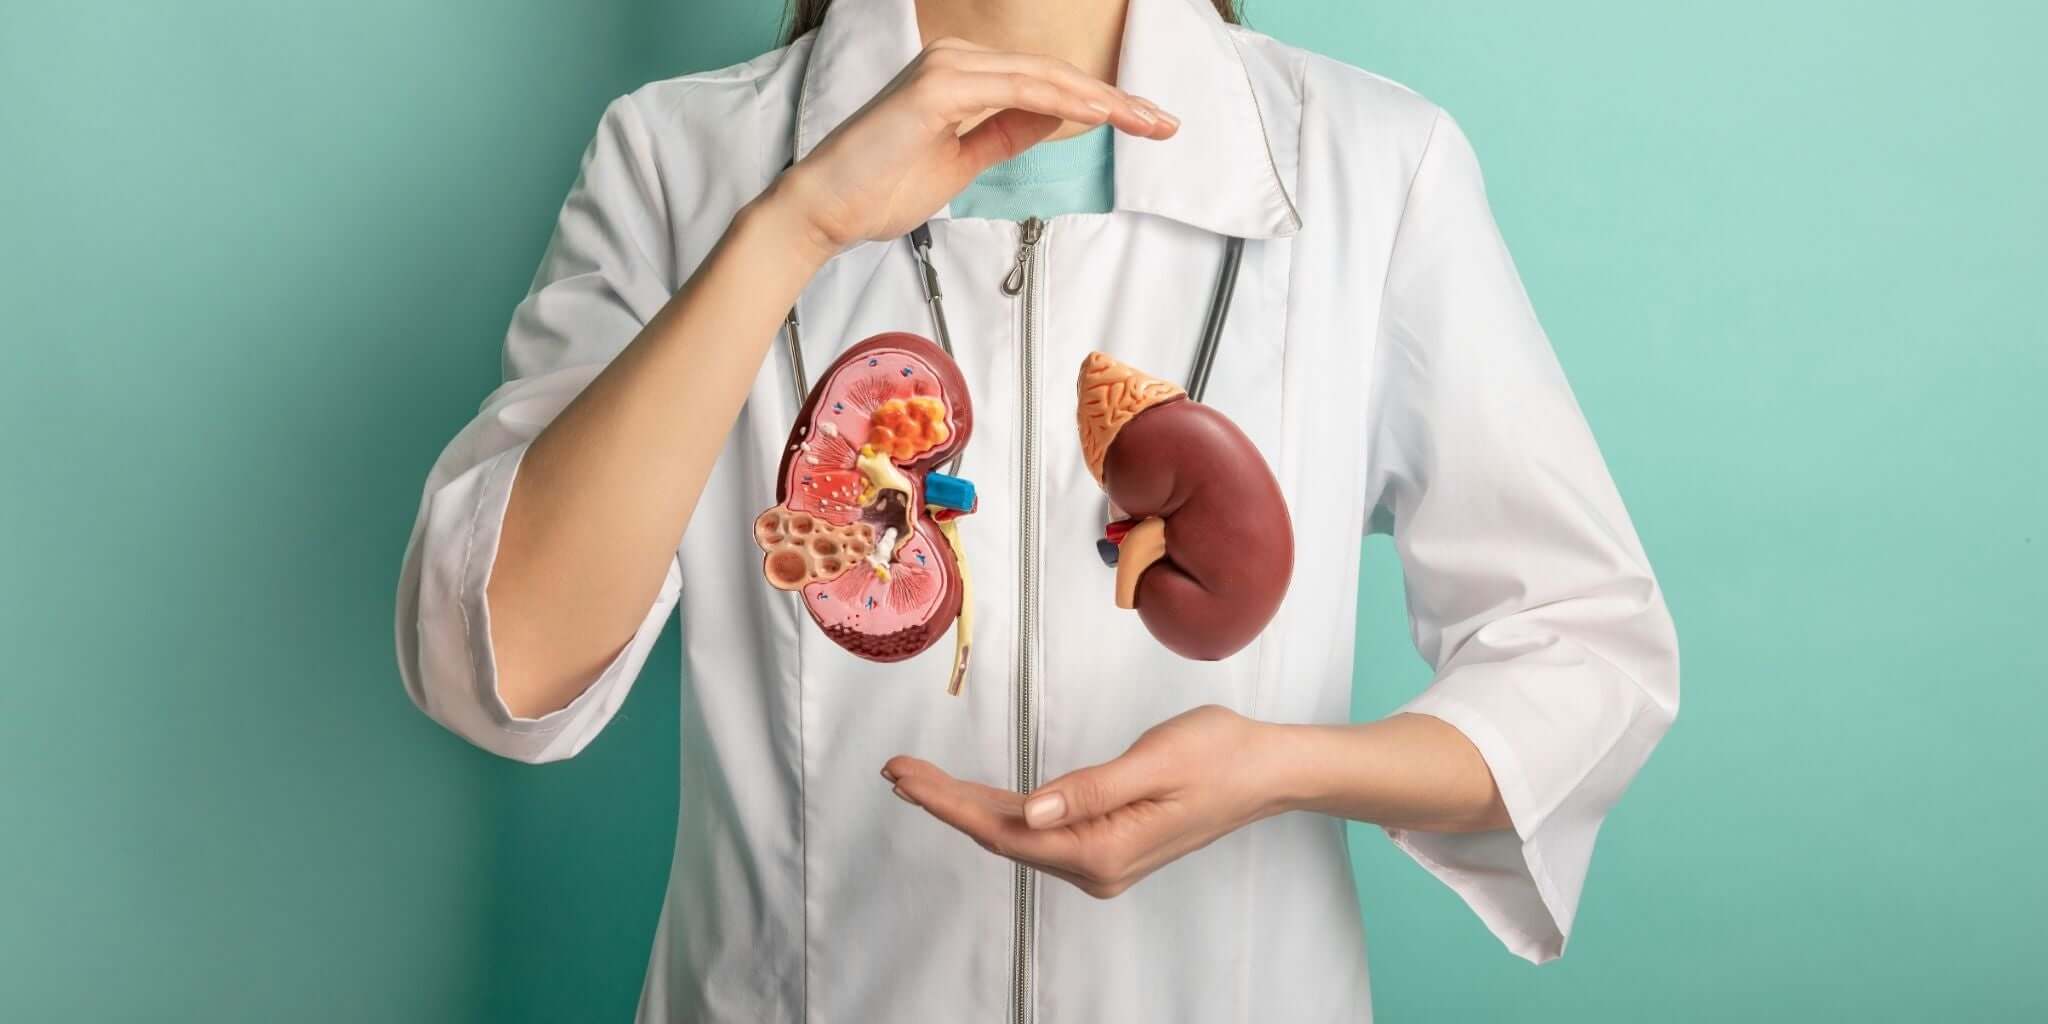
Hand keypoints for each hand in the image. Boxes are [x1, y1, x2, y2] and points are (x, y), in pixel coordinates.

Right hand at [766, 36, 1177, 256]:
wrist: (824, 209)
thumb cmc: (879, 189)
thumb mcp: (963, 160)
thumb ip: (1006, 132)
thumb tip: (1053, 118)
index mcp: (960, 74)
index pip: (1045, 84)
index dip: (1099, 103)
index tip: (1145, 124)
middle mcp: (956, 60)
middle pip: (1054, 75)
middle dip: (1116, 100)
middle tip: (1165, 123)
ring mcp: (947, 68)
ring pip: (1044, 77)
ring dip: (1102, 100)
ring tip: (1146, 122)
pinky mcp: (939, 87)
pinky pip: (1018, 89)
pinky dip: (1064, 101)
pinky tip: (1100, 115)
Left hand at [882, 705, 1283, 898]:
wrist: (1267, 772)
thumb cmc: (1220, 756)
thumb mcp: (1154, 761)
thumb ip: (1090, 790)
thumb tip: (1032, 811)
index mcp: (1103, 851)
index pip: (1006, 831)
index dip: (948, 804)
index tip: (904, 776)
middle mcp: (1096, 867)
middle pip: (1003, 836)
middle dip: (945, 803)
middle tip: (895, 769)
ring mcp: (1101, 860)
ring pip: (1018, 834)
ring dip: (967, 807)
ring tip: (918, 778)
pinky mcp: (1106, 844)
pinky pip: (1041, 830)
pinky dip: (1001, 810)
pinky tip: (973, 798)